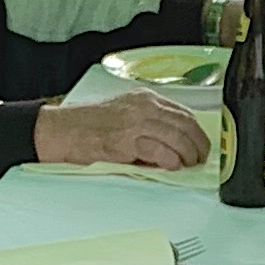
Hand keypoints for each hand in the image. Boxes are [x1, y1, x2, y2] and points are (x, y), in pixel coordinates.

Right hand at [38, 88, 206, 169]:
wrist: (64, 131)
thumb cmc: (89, 126)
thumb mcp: (123, 114)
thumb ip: (148, 123)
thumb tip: (171, 143)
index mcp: (144, 98)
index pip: (182, 112)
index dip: (196, 130)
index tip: (200, 143)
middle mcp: (143, 107)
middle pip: (185, 124)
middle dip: (198, 144)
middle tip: (200, 158)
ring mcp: (136, 123)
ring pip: (177, 137)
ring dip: (188, 154)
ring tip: (188, 164)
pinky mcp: (128, 141)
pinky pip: (160, 151)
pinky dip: (171, 160)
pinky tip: (172, 166)